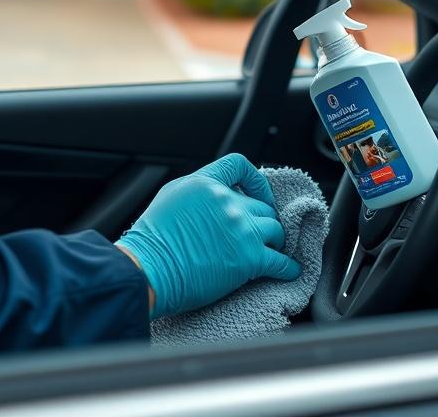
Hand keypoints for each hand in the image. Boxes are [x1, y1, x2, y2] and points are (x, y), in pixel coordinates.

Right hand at [115, 153, 300, 317]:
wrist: (149, 270)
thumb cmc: (152, 241)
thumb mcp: (170, 197)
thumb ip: (197, 190)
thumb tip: (214, 195)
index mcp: (205, 183)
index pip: (240, 166)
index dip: (255, 180)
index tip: (259, 195)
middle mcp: (227, 201)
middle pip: (262, 205)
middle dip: (262, 219)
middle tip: (259, 233)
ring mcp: (241, 229)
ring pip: (275, 229)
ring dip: (274, 241)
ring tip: (271, 250)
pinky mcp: (249, 258)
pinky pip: (281, 261)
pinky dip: (288, 268)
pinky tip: (289, 271)